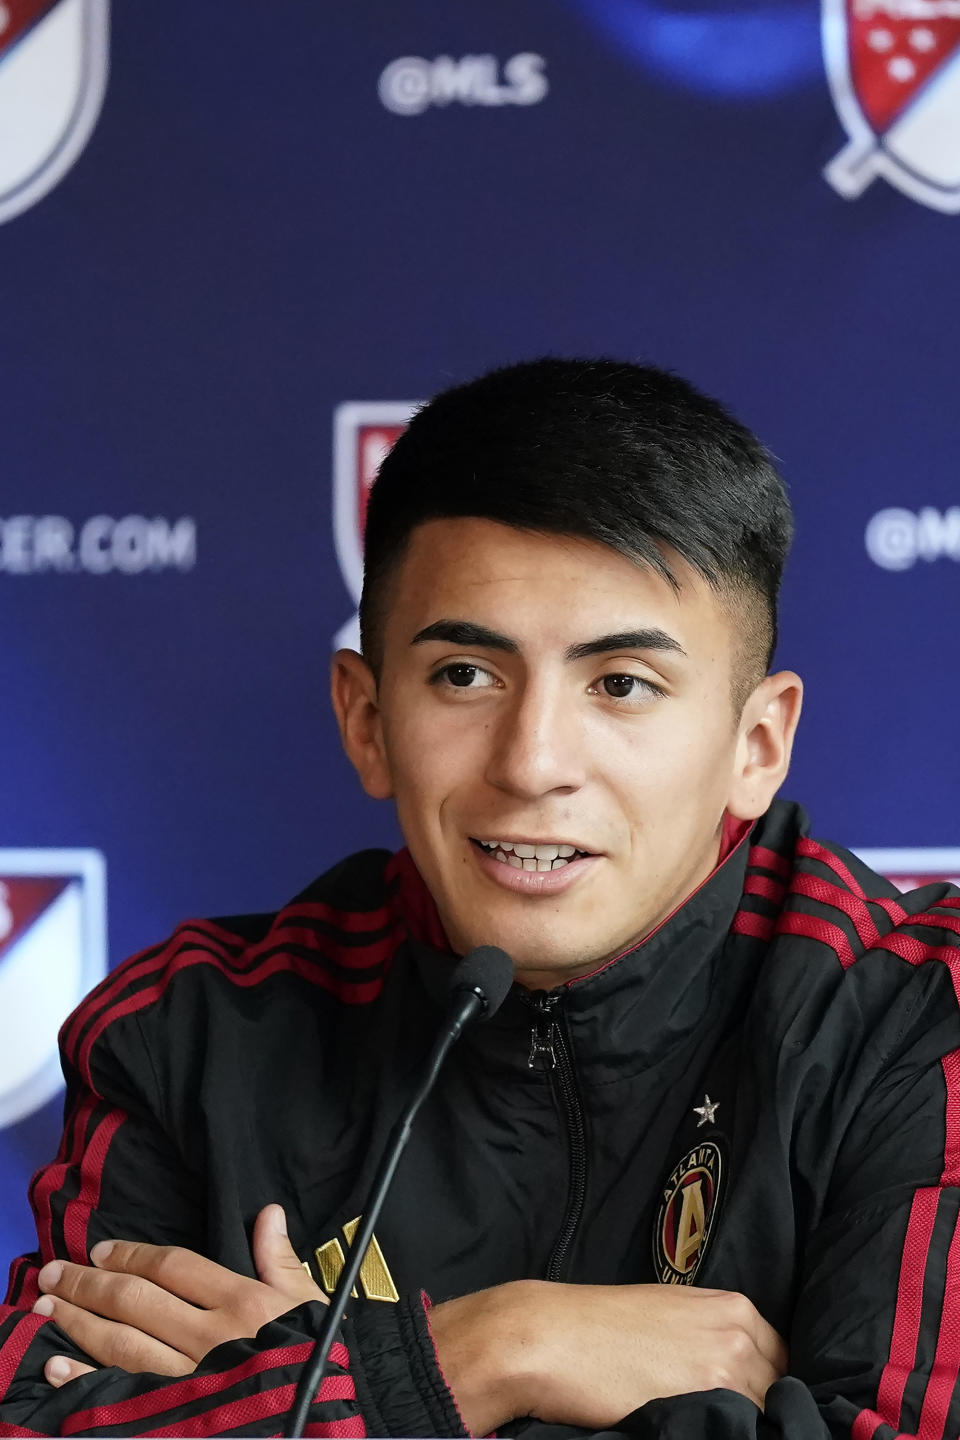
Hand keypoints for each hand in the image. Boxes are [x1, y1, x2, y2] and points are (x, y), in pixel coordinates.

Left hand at [32, 1203, 326, 1387]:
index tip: (100, 1251)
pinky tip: (58, 1367)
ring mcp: (188, 1380)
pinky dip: (85, 1380)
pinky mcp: (173, 1414)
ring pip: (121, 1344)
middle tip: (54, 1272)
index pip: (174, 1267)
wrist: (321, 1424)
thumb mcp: (309, 1304)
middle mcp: (209, 1338)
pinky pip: (121, 1393)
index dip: (132, 1255)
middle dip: (89, 1285)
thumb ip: (281, 1259)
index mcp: (242, 1304)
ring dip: (78, 1323)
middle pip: (136, 1301)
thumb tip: (268, 1212)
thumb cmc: (316, 1358)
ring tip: (46, 1307)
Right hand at [428, 1279, 787, 1434]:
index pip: (781, 1361)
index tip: (746, 1402)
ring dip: (741, 1425)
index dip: (765, 1386)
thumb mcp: (669, 1312)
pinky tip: (695, 1430)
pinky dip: (723, 1434)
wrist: (553, 1337)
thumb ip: (712, 1336)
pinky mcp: (706, 1403)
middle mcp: (738, 1334)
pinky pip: (736, 1432)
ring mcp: (726, 1370)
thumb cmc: (600, 1324)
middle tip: (723, 1418)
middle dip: (757, 1408)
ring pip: (761, 1416)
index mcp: (734, 1307)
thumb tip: (736, 1375)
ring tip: (703, 1425)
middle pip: (777, 1390)